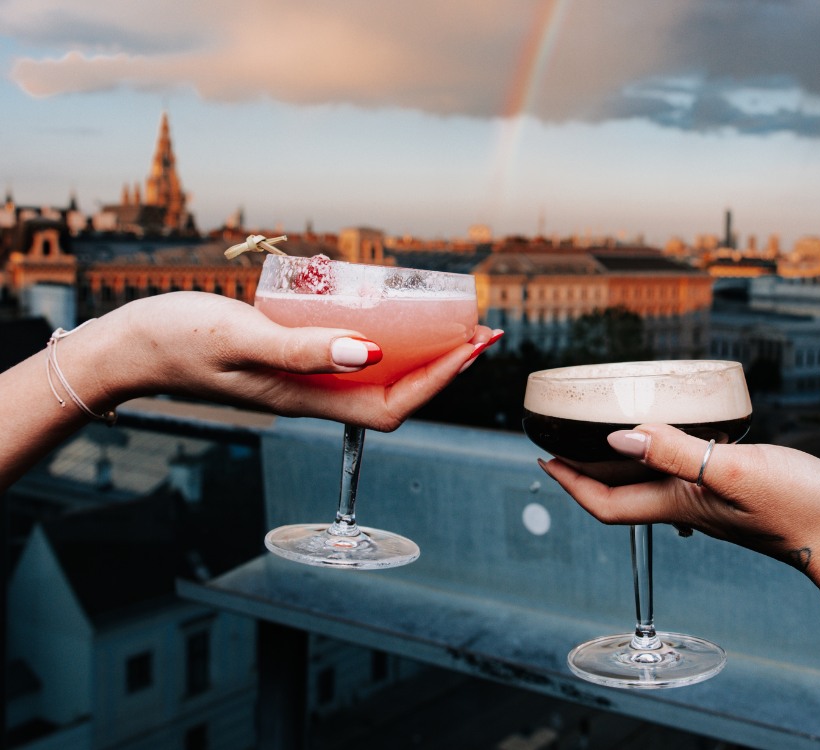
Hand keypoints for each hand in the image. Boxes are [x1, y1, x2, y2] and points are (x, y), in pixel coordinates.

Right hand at [96, 292, 499, 431]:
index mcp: (308, 398)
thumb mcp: (241, 338)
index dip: (440, 379)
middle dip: (444, 364)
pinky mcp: (291, 357)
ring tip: (450, 320)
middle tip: (478, 328)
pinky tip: (388, 312)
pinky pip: (350, 354)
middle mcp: (314, 393)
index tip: (473, 345)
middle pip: (396, 391)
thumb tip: (372, 354)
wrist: (131, 345)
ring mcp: (303, 377)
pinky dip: (381, 336)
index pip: (394, 404)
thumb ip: (301, 348)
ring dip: (419, 351)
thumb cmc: (178, 341)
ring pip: (377, 373)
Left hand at [538, 423, 819, 580]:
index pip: (604, 502)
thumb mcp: (732, 471)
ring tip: (607, 425)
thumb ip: (676, 452)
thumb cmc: (798, 507)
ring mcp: (707, 499)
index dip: (569, 483)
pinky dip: (664, 448)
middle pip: (620, 489)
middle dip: (586, 466)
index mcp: (676, 502)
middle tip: (566, 434)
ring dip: (622, 456)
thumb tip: (618, 438)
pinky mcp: (732, 490)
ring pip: (650, 479)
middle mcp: (684, 504)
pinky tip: (674, 429)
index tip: (543, 459)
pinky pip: (682, 469)